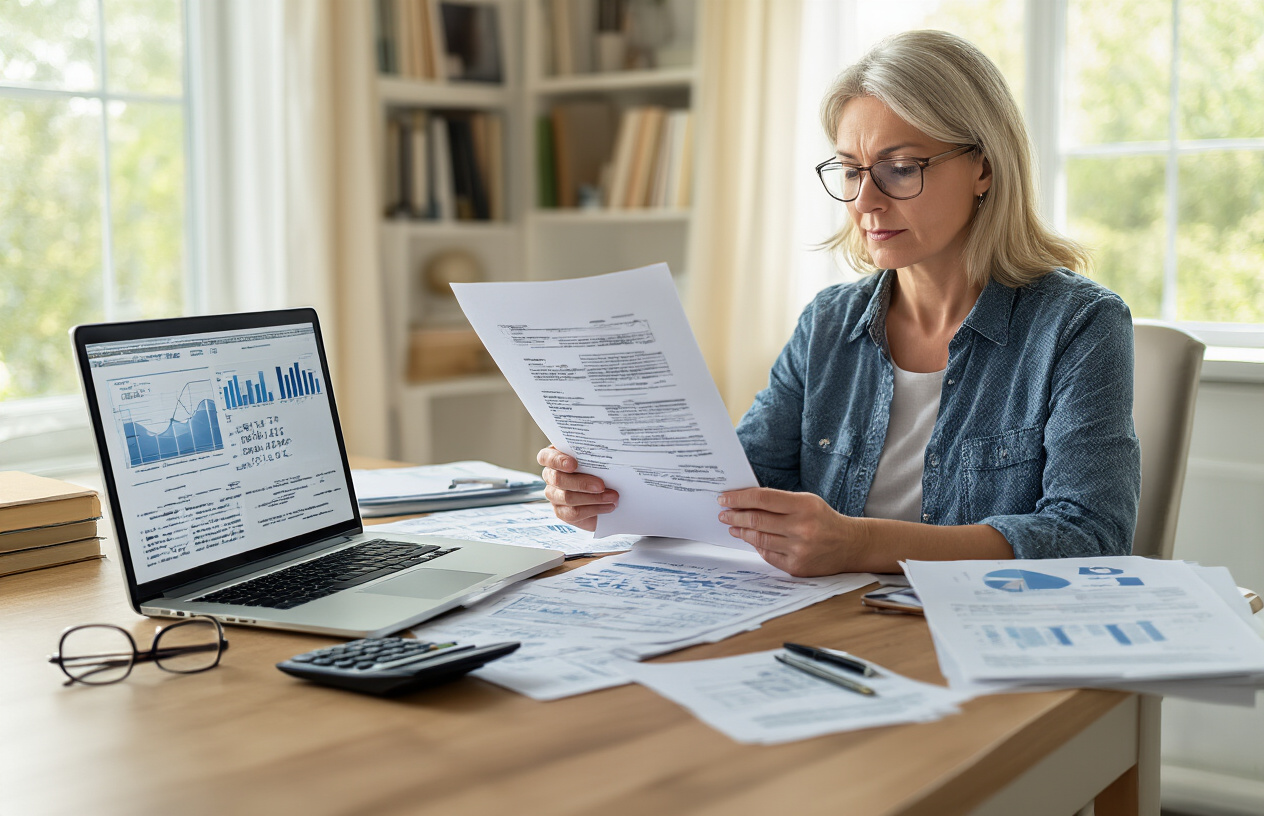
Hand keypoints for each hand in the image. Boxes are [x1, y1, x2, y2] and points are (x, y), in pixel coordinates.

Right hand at [537, 446, 618, 531]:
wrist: (604, 490)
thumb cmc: (596, 468)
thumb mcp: (594, 458)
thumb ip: (593, 455)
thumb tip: (605, 456)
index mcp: (553, 458)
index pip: (546, 457)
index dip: (558, 460)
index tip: (574, 464)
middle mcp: (550, 476)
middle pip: (558, 479)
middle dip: (582, 483)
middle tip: (601, 485)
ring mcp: (554, 495)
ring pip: (567, 498)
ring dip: (593, 498)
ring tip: (612, 497)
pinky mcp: (562, 512)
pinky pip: (574, 513)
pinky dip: (594, 509)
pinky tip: (608, 506)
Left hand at [718, 487, 865, 576]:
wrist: (850, 544)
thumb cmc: (823, 519)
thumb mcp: (806, 501)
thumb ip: (778, 501)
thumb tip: (744, 502)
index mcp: (804, 506)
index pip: (763, 499)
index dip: (739, 498)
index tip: (724, 498)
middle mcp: (802, 528)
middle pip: (757, 520)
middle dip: (735, 516)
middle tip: (723, 513)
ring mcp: (799, 549)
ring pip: (759, 539)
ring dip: (741, 532)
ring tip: (733, 526)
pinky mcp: (796, 566)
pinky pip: (768, 555)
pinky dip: (757, 546)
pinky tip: (751, 540)